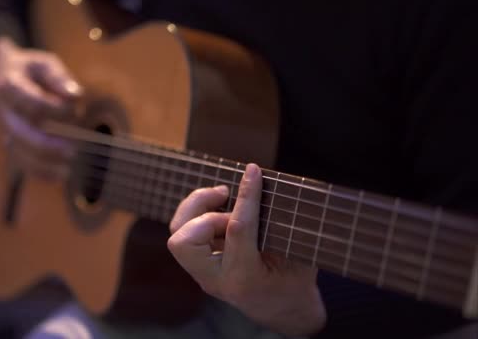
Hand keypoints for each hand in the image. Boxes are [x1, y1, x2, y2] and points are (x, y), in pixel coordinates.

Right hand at [0, 36, 81, 178]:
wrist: (3, 74)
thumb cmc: (31, 69)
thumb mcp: (44, 63)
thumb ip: (59, 78)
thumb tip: (75, 95)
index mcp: (8, 87)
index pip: (31, 104)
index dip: (55, 111)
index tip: (75, 110)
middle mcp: (2, 112)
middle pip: (21, 134)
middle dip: (47, 146)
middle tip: (73, 152)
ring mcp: (5, 130)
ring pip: (20, 153)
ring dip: (46, 163)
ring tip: (71, 168)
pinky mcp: (12, 144)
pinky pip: (23, 163)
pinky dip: (41, 172)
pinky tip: (62, 175)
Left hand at [168, 164, 325, 335]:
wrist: (283, 307)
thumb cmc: (295, 279)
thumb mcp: (300, 255)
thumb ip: (285, 226)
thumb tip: (267, 184)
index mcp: (246, 278)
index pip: (237, 230)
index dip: (247, 196)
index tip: (253, 171)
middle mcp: (216, 279)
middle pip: (184, 241)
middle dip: (206, 213)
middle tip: (230, 201)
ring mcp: (203, 274)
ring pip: (177, 234)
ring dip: (197, 209)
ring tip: (223, 197)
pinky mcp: (198, 264)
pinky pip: (184, 232)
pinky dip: (198, 213)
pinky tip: (220, 207)